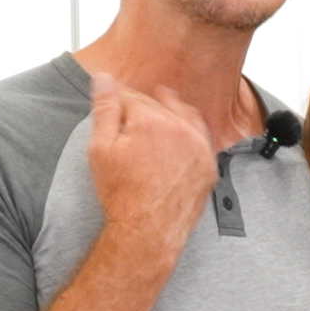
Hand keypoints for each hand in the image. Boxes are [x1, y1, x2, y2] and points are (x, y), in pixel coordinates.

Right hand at [88, 72, 214, 263]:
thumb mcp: (101, 149)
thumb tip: (104, 78)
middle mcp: (179, 128)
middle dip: (143, 106)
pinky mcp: (208, 164)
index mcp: (150, 120)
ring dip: (170, 110)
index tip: (113, 105)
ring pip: (184, 114)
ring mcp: (198, 146)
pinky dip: (190, 130)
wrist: (147, 231)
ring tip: (157, 114)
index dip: (118, 100)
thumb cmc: (122, 195)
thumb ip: (104, 108)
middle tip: (130, 112)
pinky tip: (179, 133)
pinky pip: (201, 136)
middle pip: (158, 103)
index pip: (131, 97)